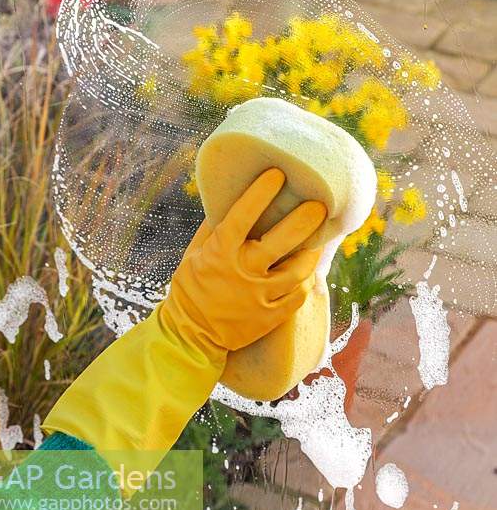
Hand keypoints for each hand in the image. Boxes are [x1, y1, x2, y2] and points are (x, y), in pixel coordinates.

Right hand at [161, 168, 326, 353]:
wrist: (191, 336)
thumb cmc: (190, 290)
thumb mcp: (192, 256)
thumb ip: (211, 230)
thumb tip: (226, 201)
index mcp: (220, 252)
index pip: (243, 215)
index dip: (261, 192)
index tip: (277, 174)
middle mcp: (242, 272)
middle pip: (281, 240)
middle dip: (304, 219)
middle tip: (319, 205)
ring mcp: (258, 296)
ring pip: (298, 271)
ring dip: (311, 253)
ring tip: (317, 241)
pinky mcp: (269, 317)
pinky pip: (297, 297)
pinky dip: (304, 282)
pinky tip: (307, 272)